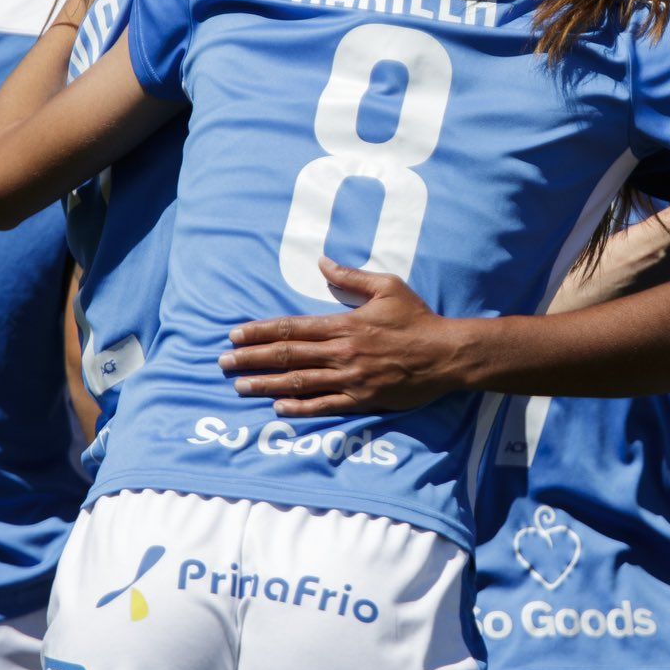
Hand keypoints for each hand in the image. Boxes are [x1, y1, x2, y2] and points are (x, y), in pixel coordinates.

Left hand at [218, 258, 462, 417]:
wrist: (446, 354)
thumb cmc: (417, 319)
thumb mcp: (388, 286)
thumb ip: (352, 276)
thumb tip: (322, 262)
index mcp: (344, 324)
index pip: (292, 327)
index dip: (260, 331)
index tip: (234, 336)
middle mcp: (342, 352)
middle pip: (287, 355)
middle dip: (251, 359)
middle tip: (223, 364)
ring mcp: (351, 378)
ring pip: (299, 382)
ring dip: (266, 385)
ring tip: (240, 387)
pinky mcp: (362, 399)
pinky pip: (325, 405)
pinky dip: (300, 407)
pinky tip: (278, 407)